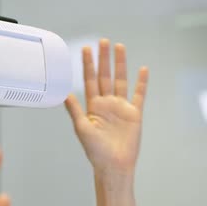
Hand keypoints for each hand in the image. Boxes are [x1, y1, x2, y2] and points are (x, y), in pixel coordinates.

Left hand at [65, 39, 148, 175]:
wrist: (113, 164)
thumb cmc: (95, 150)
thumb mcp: (81, 128)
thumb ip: (74, 109)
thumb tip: (64, 93)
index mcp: (93, 106)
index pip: (90, 80)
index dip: (87, 65)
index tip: (85, 49)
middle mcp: (107, 103)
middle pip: (105, 76)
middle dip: (104, 59)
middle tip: (103, 41)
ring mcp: (121, 107)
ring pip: (121, 80)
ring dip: (120, 64)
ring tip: (119, 47)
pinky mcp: (134, 113)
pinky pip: (139, 94)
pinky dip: (141, 82)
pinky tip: (142, 70)